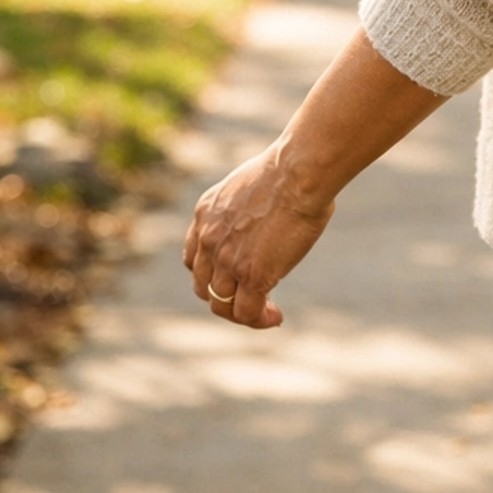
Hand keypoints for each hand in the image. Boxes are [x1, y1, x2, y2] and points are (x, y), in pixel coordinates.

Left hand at [182, 144, 332, 329]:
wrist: (298, 173)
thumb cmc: (291, 172)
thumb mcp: (252, 186)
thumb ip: (247, 209)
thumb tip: (266, 223)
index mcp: (206, 214)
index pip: (194, 260)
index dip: (212, 275)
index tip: (235, 279)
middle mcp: (209, 240)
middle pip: (204, 287)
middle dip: (226, 297)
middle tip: (252, 298)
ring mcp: (227, 260)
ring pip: (222, 305)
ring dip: (244, 313)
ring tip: (267, 312)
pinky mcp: (251, 276)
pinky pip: (247, 313)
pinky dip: (260, 320)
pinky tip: (275, 317)